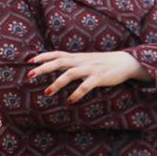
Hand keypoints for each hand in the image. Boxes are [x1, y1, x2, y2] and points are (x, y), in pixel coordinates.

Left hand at [30, 51, 150, 102]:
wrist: (127, 61)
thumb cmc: (105, 63)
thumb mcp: (88, 60)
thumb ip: (74, 62)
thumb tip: (57, 66)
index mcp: (78, 57)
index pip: (57, 54)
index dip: (43, 56)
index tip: (29, 61)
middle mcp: (82, 61)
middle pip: (59, 62)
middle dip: (43, 68)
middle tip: (29, 75)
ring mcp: (91, 68)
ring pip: (70, 74)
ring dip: (57, 83)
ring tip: (47, 93)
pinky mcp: (100, 77)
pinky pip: (86, 86)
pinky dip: (77, 93)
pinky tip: (70, 101)